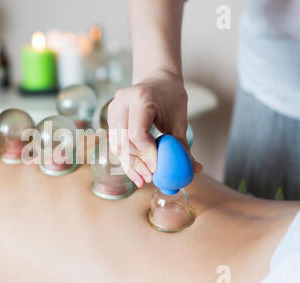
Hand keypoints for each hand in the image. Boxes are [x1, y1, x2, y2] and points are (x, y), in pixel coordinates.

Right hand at [107, 70, 202, 187]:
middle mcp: (122, 101)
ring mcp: (113, 108)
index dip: (146, 153)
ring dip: (129, 164)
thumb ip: (183, 144)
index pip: (137, 133)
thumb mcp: (180, 119)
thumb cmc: (171, 97)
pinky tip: (135, 171)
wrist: (157, 80)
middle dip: (136, 163)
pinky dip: (125, 158)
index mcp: (140, 97)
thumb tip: (195, 169)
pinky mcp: (111, 116)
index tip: (157, 168)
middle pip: (123, 141)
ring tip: (142, 179)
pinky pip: (115, 142)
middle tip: (149, 178)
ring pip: (116, 144)